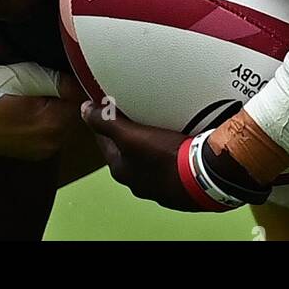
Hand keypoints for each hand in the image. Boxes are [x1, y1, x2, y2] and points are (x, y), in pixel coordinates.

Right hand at [0, 74, 83, 160]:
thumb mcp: (26, 76)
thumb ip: (57, 80)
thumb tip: (79, 78)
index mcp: (52, 123)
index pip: (79, 99)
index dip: (72, 82)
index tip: (62, 72)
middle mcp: (50, 143)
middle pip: (72, 113)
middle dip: (65, 97)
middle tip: (46, 82)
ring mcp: (41, 152)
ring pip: (61, 124)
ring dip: (56, 109)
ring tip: (34, 96)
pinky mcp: (31, 154)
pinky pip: (49, 134)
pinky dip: (45, 121)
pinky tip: (28, 109)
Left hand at [80, 102, 204, 211]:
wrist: (203, 177)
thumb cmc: (165, 158)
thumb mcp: (130, 135)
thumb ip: (105, 122)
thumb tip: (84, 110)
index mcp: (121, 169)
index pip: (103, 139)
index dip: (102, 120)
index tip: (105, 104)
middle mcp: (136, 180)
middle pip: (125, 149)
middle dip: (126, 131)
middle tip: (134, 110)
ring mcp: (157, 184)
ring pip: (145, 157)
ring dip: (148, 141)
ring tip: (157, 122)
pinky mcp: (176, 183)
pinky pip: (166, 162)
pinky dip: (167, 151)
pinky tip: (176, 140)